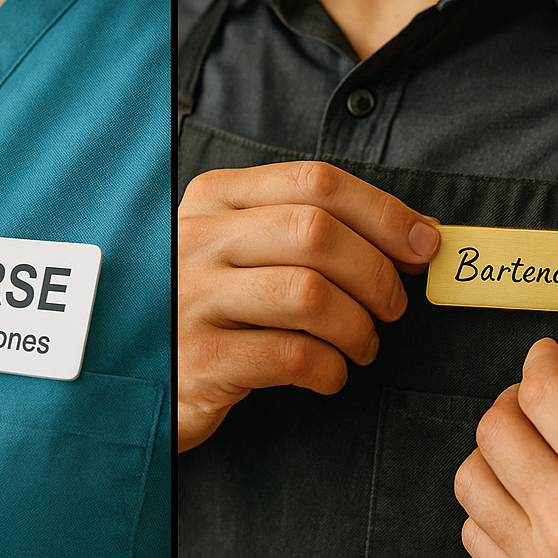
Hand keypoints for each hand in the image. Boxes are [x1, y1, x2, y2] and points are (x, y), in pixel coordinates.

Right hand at [176, 161, 440, 452]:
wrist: (132, 370)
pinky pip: (290, 355)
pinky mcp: (198, 360)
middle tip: (394, 306)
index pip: (316, 182)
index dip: (384, 213)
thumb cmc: (209, 304)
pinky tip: (330, 374)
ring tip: (363, 344)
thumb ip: (312, 230)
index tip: (424, 245)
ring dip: (358, 325)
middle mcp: (198, 239)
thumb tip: (420, 233)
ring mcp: (192, 299)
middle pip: (316, 233)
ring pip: (309, 295)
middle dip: (377, 272)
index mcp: (215, 198)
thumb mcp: (242, 248)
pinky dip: (330, 368)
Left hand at [454, 294, 557, 557]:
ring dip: (495, 452)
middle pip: (496, 428)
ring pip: (473, 477)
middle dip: (515, 400)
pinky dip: (491, 506)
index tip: (548, 361)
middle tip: (539, 401)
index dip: (540, 363)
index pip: (539, 391)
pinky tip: (524, 495)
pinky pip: (474, 532)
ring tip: (528, 447)